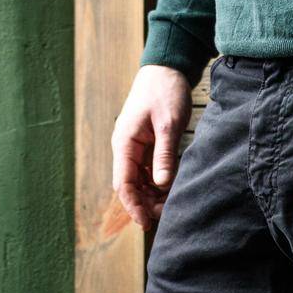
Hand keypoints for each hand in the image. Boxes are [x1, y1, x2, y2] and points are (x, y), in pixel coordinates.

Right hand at [111, 65, 191, 229]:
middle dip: (143, 203)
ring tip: (169, 205)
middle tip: (164, 215)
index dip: (133, 206)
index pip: (123, 183)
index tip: (146, 223)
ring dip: (150, 195)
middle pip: (128, 185)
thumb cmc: (165, 91)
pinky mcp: (144, 144)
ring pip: (137, 180)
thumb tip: (161, 184)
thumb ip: (164, 154)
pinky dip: (156, 182)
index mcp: (124, 142)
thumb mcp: (168, 123)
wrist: (166, 68)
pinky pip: (146, 170)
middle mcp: (125, 146)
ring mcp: (133, 146)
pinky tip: (169, 190)